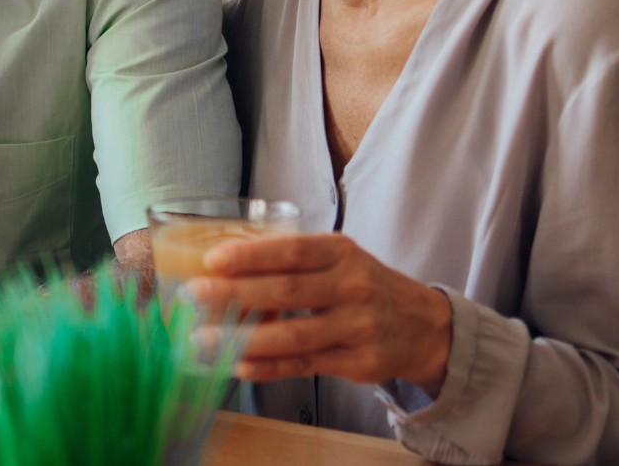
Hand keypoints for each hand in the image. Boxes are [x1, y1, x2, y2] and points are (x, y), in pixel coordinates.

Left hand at [188, 233, 452, 390]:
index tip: (213, 260)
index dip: (251, 255)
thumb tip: (222, 265)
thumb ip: (292, 261)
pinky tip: (238, 364)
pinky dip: (269, 367)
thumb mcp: (338, 259)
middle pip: (287, 291)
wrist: (423, 325)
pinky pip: (305, 365)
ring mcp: (358, 327)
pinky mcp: (358, 362)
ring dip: (244, 338)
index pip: (292, 251)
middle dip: (236, 294)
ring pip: (293, 335)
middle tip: (194, 294)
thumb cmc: (362, 284)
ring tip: (205, 338)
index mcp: (341, 252)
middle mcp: (352, 287)